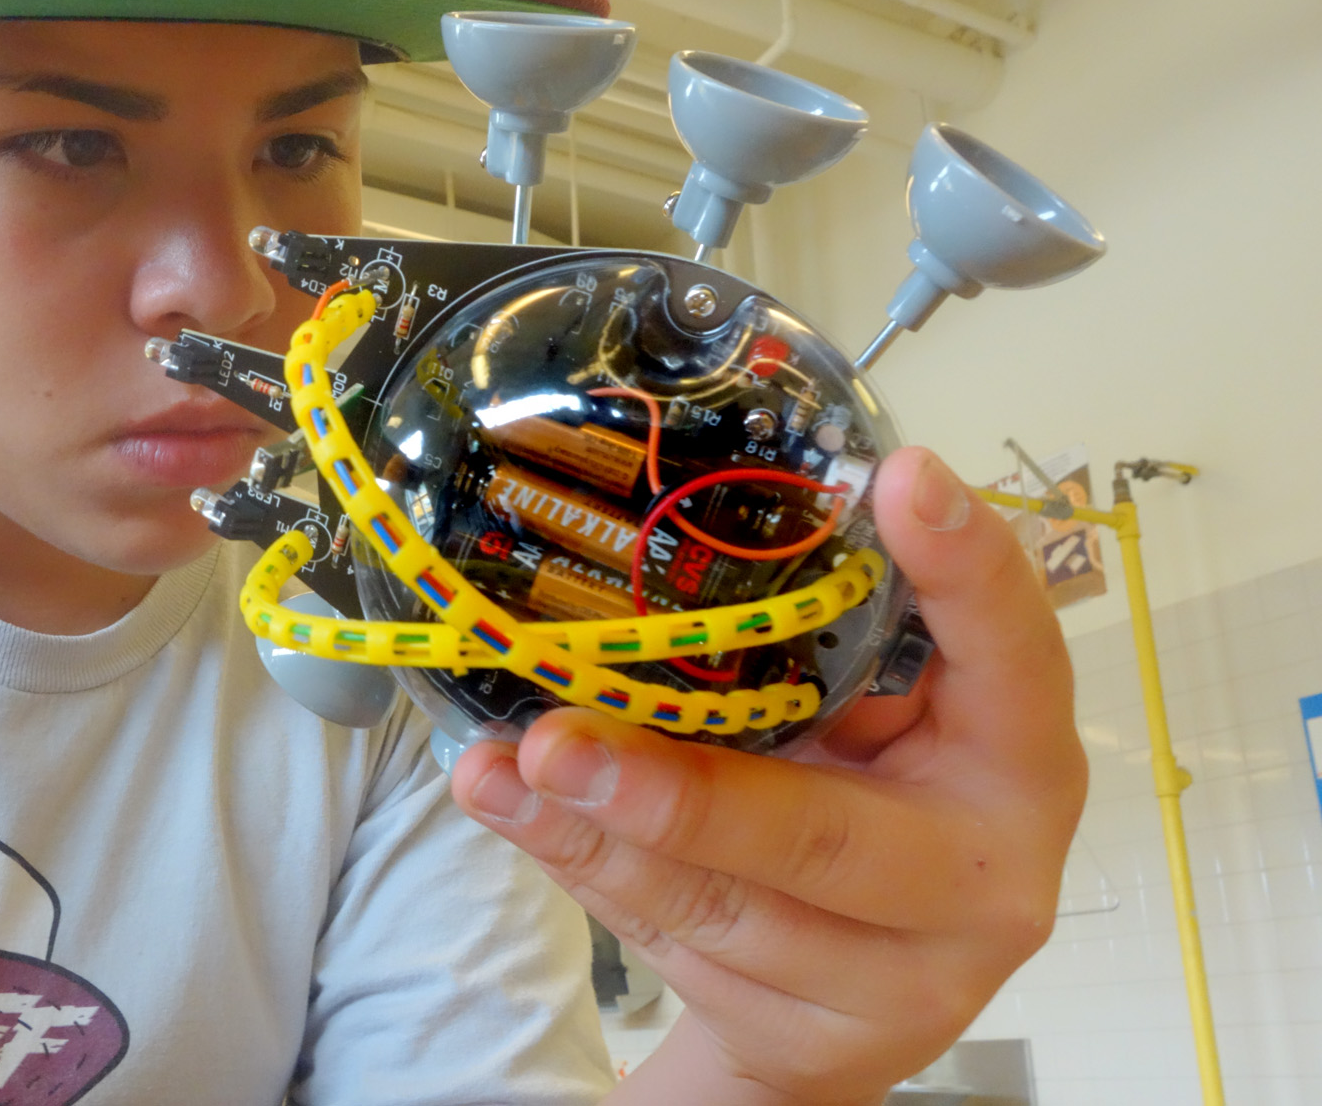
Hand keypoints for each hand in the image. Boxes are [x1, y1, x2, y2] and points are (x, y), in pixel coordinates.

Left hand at [450, 447, 1085, 1105]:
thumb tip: (662, 547)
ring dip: (596, 834)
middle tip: (559, 738)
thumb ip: (818, 659)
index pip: (1015, 654)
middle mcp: (985, 875)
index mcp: (1019, 759)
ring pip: (729, 906)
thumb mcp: (868, 728)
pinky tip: (515, 812)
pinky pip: (681, 946)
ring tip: (502, 770)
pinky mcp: (821, 1041)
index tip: (900, 479)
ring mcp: (907, 979)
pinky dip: (586, 870)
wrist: (843, 1004)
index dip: (967, 571)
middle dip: (682, 797)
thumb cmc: (858, 811)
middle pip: (829, 841)